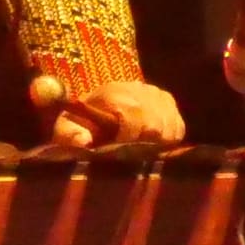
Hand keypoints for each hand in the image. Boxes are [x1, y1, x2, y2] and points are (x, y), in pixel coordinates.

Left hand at [30, 71, 182, 150]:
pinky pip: (178, 128)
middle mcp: (139, 89)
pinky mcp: (168, 102)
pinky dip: (168, 140)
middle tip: (130, 155)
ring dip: (156, 144)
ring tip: (138, 149)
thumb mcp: (66, 130)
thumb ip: (70, 136)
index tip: (120, 151)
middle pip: (155, 125)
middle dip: (143, 145)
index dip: (129, 139)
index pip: (133, 116)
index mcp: (113, 93)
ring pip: (169, 128)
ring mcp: (157, 95)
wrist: (94, 108)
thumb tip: (83, 141)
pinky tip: (151, 143)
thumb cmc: (79, 123)